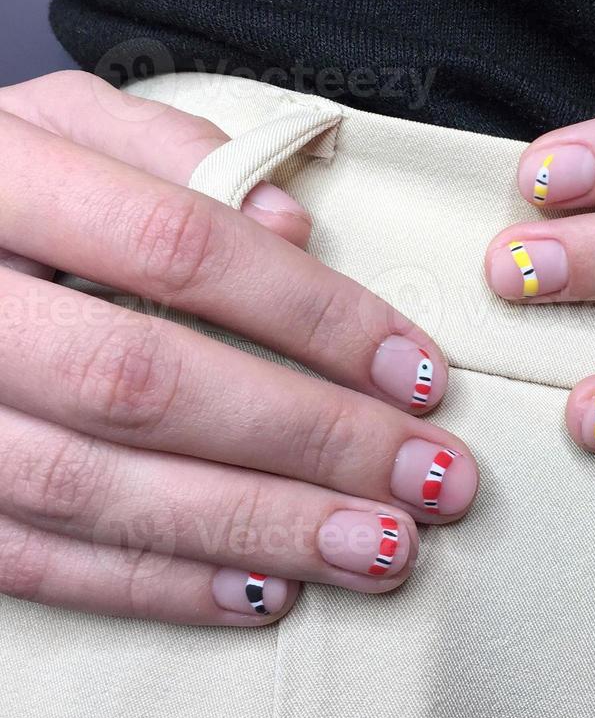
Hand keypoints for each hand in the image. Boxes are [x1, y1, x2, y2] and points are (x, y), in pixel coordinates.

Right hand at [0, 72, 476, 624]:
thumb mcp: (61, 122)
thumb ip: (172, 154)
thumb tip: (289, 228)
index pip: (180, 250)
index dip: (315, 317)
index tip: (421, 375)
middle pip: (148, 383)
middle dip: (308, 440)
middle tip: (430, 482)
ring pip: (95, 489)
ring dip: (256, 530)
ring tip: (380, 551)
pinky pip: (31, 561)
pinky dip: (153, 588)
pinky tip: (264, 595)